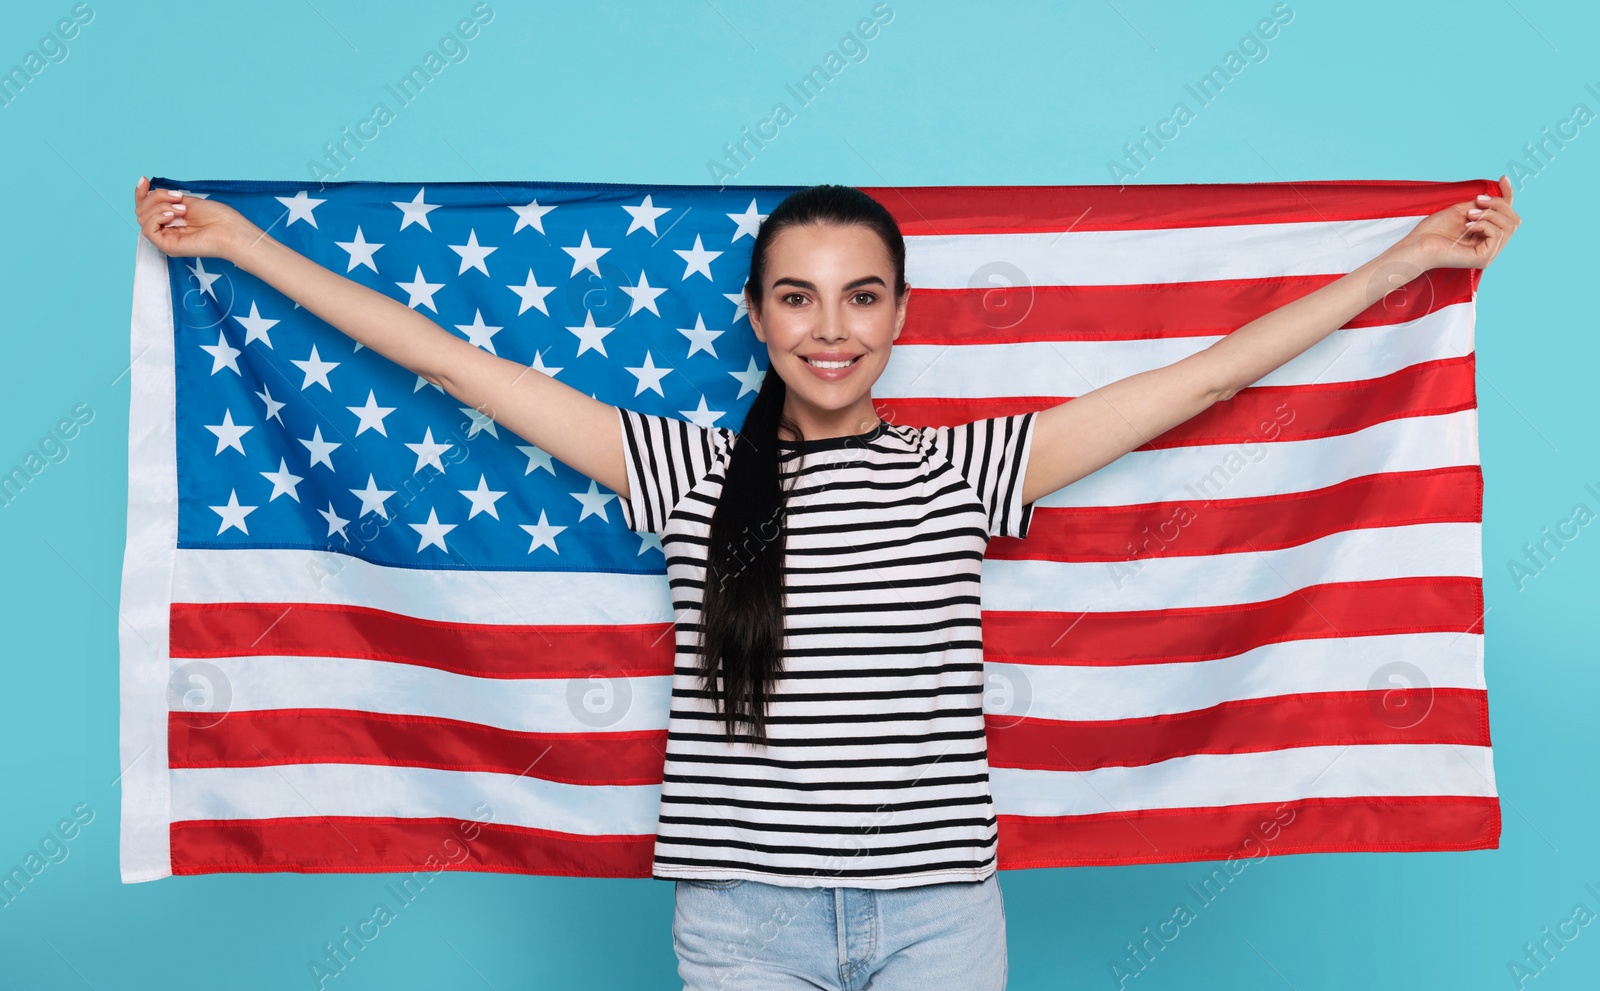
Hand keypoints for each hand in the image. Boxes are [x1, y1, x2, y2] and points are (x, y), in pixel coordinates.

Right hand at [134, 176, 259, 260]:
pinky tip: (173, 215)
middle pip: (142, 210)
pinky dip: (157, 217)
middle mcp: (167, 230)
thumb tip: (150, 191)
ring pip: (142, 217)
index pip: (146, 207)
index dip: (142, 193)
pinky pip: (147, 229)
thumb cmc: (218, 217)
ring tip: (182, 209)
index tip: (145, 180)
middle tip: (179, 198)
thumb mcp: (188, 201)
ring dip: (160, 206)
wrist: (231, 231)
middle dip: (156, 197)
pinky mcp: (167, 246)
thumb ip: (168, 198)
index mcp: (172, 220)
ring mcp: (166, 238)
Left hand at [1392, 174, 1521, 270]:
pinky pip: (1497, 234)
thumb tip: (1501, 190)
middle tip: (1477, 201)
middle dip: (1498, 204)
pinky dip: (1483, 224)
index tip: (1503, 178)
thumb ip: (1483, 204)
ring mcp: (1489, 254)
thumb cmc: (1434, 230)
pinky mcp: (1485, 259)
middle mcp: (1491, 247)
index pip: (1508, 215)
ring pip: (1509, 226)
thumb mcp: (1463, 210)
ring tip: (1468, 214)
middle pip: (1514, 220)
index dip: (1508, 195)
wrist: (1418, 244)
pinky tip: (1467, 225)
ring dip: (1489, 214)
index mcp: (1487, 237)